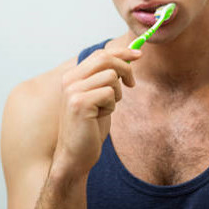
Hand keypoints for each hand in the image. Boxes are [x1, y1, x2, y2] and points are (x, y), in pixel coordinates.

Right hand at [53, 47, 141, 178]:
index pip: (99, 54)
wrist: (75, 155)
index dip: (121, 52)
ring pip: (111, 76)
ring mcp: (73, 91)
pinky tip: (100, 117)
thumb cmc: (89, 128)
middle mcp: (70, 80)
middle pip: (105, 59)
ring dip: (116, 94)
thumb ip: (107, 79)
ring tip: (106, 109)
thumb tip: (128, 58)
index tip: (139, 54)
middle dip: (125, 68)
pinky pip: (109, 93)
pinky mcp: (80, 103)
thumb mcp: (98, 98)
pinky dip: (111, 106)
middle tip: (131, 84)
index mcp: (72, 76)